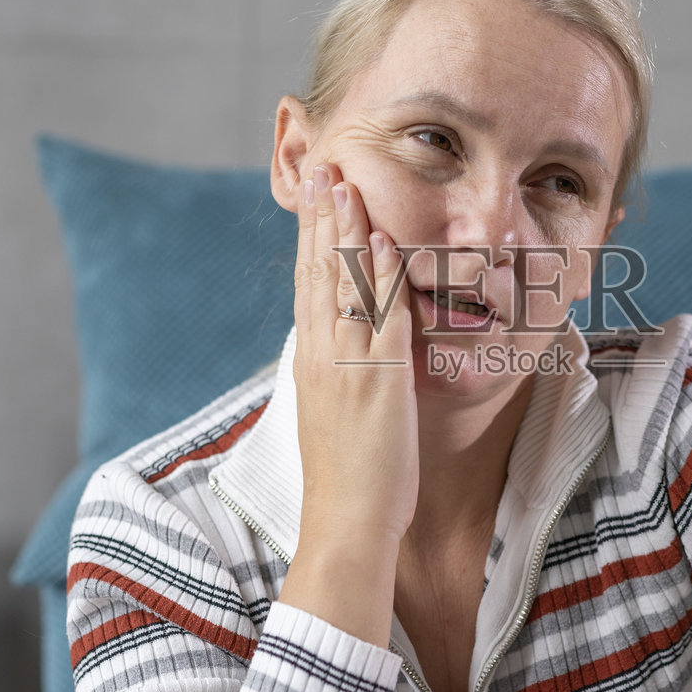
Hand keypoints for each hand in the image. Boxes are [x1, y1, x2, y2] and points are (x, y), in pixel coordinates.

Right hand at [279, 162, 417, 645]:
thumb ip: (342, 371)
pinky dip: (380, 276)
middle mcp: (322, 354)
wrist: (346, 523)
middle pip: (317, 273)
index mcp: (313, 360)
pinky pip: (380, 317)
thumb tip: (348, 346)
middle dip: (320, 218)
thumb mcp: (337, 411)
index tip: (315, 196)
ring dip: (345, 231)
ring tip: (343, 183)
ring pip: (343, 285)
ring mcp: (346, 364)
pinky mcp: (376, 379)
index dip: (311, 237)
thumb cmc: (349, 477)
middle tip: (322, 167)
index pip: (308, 284)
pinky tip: (382, 242)